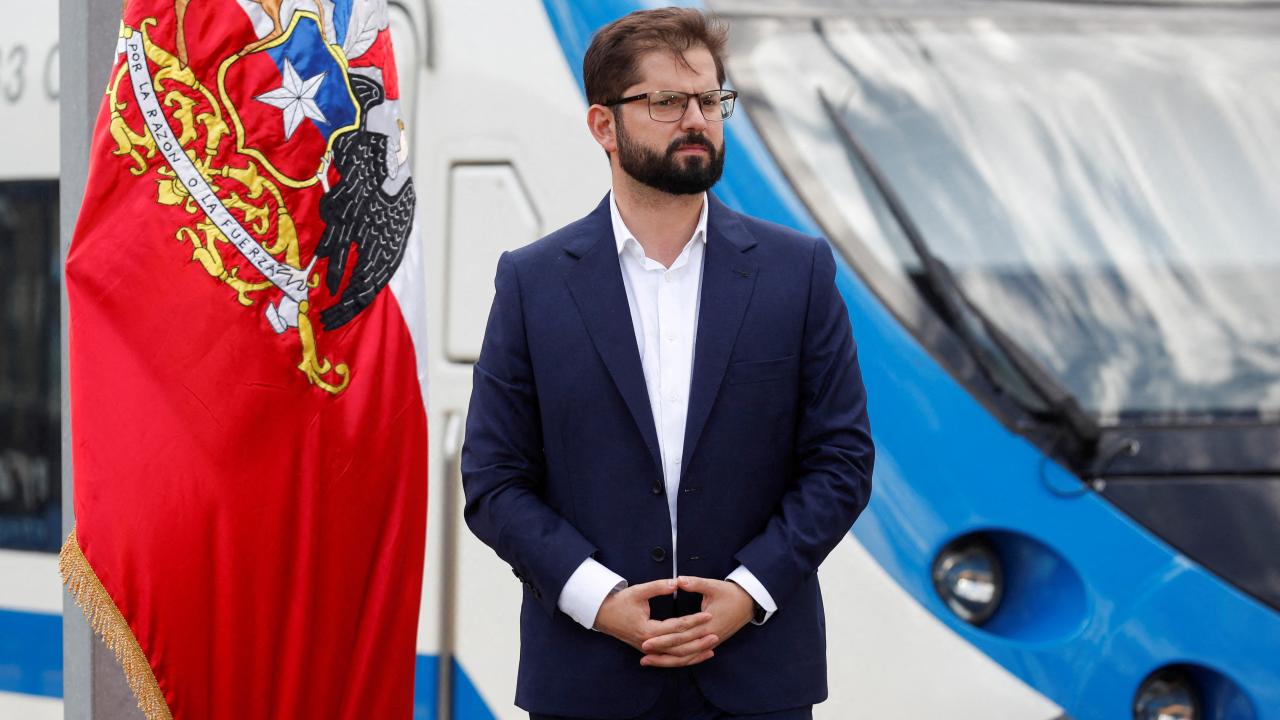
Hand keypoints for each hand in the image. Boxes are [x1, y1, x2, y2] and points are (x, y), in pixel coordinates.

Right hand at [593, 578, 715, 666]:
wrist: (602, 614)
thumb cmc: (619, 602)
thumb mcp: (638, 591)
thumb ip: (658, 587)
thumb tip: (676, 582)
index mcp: (647, 630)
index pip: (676, 627)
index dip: (693, 621)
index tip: (708, 615)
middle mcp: (648, 643)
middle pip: (679, 645)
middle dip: (698, 640)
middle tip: (716, 632)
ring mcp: (648, 649)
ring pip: (675, 656)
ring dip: (694, 652)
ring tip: (712, 646)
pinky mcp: (648, 650)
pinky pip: (669, 657)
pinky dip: (684, 657)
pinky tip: (697, 654)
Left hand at [640, 576, 753, 666]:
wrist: (749, 603)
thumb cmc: (731, 594)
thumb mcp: (713, 585)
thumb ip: (694, 583)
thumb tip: (678, 580)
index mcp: (707, 624)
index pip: (681, 635)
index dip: (663, 639)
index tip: (646, 639)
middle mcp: (709, 637)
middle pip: (681, 650)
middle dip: (661, 652)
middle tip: (642, 650)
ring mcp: (711, 642)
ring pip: (687, 657)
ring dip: (667, 660)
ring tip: (648, 660)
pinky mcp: (711, 643)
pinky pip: (693, 656)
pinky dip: (680, 660)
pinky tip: (667, 661)